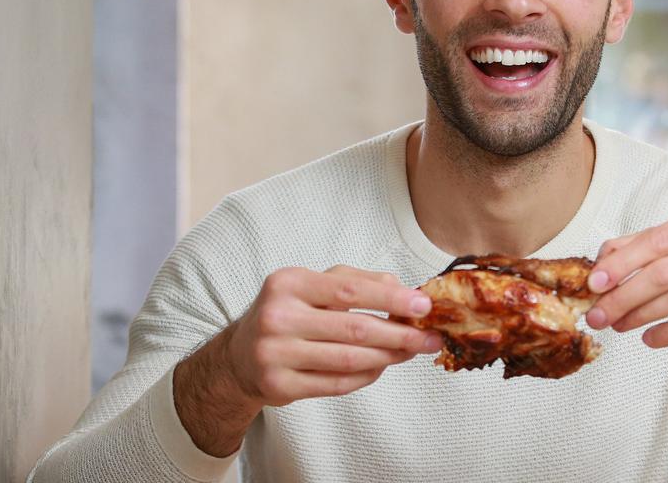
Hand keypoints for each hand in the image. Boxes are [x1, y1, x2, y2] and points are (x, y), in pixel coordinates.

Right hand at [225, 265, 443, 406]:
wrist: (239, 356)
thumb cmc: (287, 314)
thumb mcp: (313, 286)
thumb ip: (357, 281)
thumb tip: (402, 289)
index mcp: (288, 283)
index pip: (350, 290)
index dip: (392, 299)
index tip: (423, 306)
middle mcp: (278, 317)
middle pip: (355, 329)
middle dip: (399, 335)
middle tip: (429, 338)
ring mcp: (275, 354)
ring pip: (349, 359)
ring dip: (388, 358)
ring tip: (409, 352)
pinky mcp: (278, 386)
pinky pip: (337, 384)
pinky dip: (366, 377)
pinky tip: (381, 368)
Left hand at [584, 202, 667, 355]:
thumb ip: (642, 247)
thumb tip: (600, 261)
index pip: (657, 239)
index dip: (621, 263)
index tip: (594, 283)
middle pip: (665, 271)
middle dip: (625, 295)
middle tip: (598, 315)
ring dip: (641, 315)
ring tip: (618, 326)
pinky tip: (648, 338)